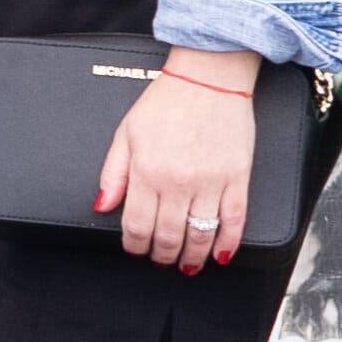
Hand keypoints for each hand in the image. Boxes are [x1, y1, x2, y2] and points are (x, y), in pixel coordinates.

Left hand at [93, 51, 265, 272]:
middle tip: (161, 259)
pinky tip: (221, 254)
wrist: (208, 77)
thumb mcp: (126, 133)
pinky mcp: (238, 176)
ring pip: (200, 234)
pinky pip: (235, 219)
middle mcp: (178, 181)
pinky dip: (228, 242)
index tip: (135, 249)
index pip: (137, 225)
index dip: (135, 245)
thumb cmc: (166, 101)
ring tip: (187, 264)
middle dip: (162, 255)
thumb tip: (103, 206)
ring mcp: (211, 181)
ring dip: (192, 257)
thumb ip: (113, 173)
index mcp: (147, 171)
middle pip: (168, 236)